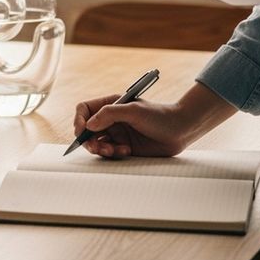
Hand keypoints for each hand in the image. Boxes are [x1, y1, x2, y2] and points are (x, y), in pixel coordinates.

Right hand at [73, 82, 236, 157]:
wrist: (181, 130)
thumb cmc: (160, 116)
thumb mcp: (134, 110)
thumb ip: (110, 114)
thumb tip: (89, 124)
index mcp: (111, 105)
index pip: (84, 110)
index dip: (79, 120)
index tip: (82, 131)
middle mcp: (111, 119)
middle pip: (87, 130)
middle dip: (89, 140)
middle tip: (97, 148)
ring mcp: (117, 133)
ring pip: (96, 143)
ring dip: (101, 149)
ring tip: (113, 151)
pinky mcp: (124, 147)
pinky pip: (109, 153)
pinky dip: (113, 154)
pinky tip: (126, 151)